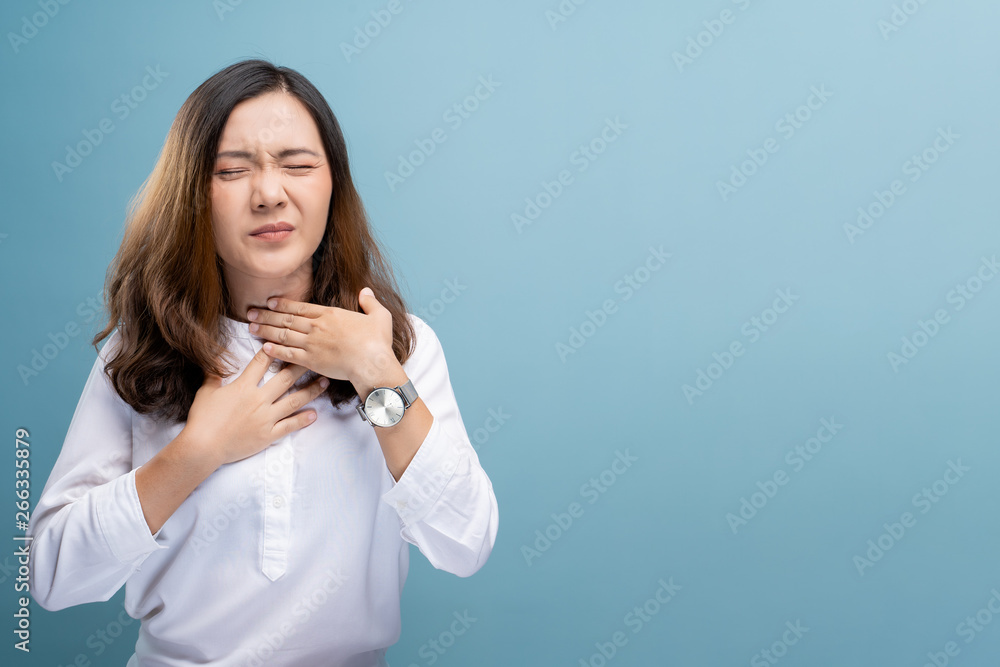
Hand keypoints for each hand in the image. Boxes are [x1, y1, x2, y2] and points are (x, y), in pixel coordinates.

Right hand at [184, 347, 329, 466]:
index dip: (274, 350)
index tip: (286, 342)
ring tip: (324, 382)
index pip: (262, 362)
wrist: (202, 447)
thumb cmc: (202, 419)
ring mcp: (265, 418)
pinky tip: (315, 414)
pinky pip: (290, 425)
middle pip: (285, 378)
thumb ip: (213, 375)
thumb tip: (213, 361)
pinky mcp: (268, 435)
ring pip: (294, 401)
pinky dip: (303, 420)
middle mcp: (258, 400)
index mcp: (243, 387)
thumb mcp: (205, 392)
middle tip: (315, 357)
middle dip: (301, 366)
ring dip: (311, 391)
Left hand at [246, 287, 395, 384]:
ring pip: (284, 335)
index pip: (300, 307)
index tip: (269, 303)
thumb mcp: (379, 316)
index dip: (283, 305)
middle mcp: (317, 327)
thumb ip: (370, 302)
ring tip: (251, 328)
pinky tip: (265, 348)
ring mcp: (312, 344)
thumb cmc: (377, 341)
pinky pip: (289, 354)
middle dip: (266, 316)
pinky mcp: (312, 361)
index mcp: (330, 315)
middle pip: (287, 319)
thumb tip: (365, 291)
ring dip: (266, 331)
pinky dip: (276, 351)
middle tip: (250, 313)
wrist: (372, 362)